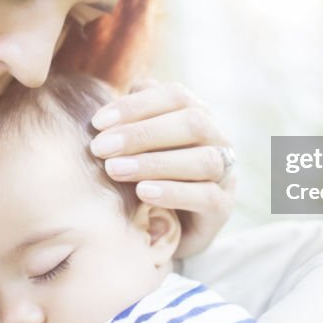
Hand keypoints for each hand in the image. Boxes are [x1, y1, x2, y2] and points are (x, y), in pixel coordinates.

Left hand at [89, 80, 235, 257]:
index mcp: (198, 114)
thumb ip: (131, 118)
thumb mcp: (136, 143)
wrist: (162, 227)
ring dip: (155, 163)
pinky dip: (173, 192)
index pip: (175, 95)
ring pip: (203, 160)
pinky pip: (206, 197)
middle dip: (142, 133)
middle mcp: (218, 139)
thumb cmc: (145, 173)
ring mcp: (225, 174)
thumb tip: (117, 99)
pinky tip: (142, 193)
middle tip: (101, 148)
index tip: (97, 122)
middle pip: (193, 123)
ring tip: (115, 170)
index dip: (136, 105)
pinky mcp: (222, 208)